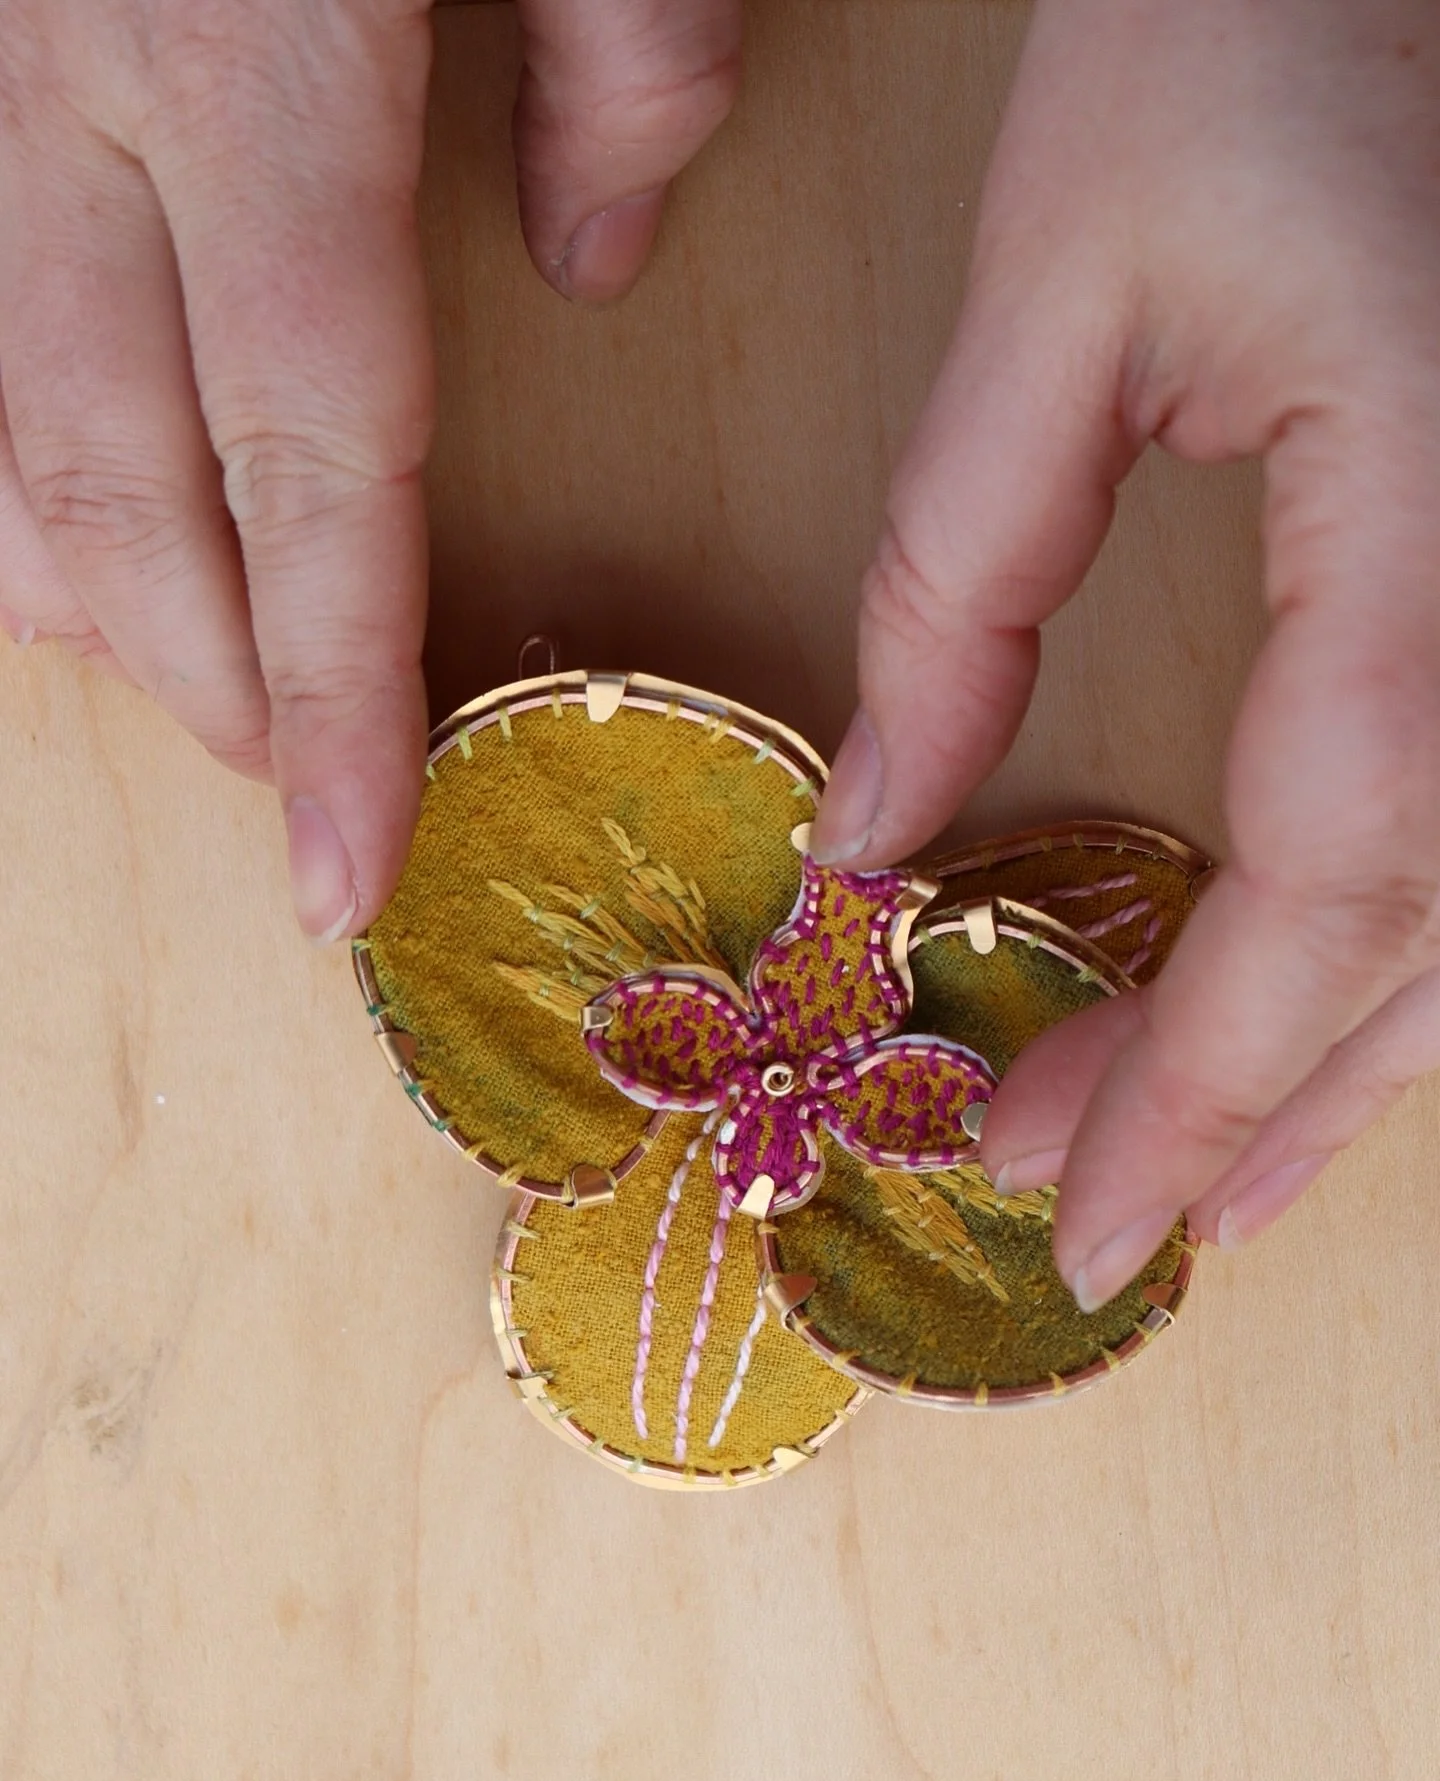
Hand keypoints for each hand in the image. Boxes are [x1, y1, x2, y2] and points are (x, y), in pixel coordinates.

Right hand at [0, 0, 739, 937]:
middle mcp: (85, 94)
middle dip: (211, 686)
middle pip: (120, 490)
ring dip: (85, 597)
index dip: (332, 693)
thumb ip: (632, 56)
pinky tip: (84, 520)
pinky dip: (10, 462)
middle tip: (304, 794)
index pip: (308, 462)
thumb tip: (596, 259)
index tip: (351, 867)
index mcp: (258, 59)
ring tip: (203, 687)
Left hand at [811, 0, 1439, 1300]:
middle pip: (1420, 943)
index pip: (1326, 886)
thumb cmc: (1254, 23)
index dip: (1203, 1084)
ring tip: (1209, 1171)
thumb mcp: (1059, 296)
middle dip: (1246, 1102)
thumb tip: (878, 827)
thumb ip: (960, 584)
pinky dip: (1397, 945)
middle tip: (1077, 1201)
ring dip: (1341, 1062)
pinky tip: (1327, 1010)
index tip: (1069, 1213)